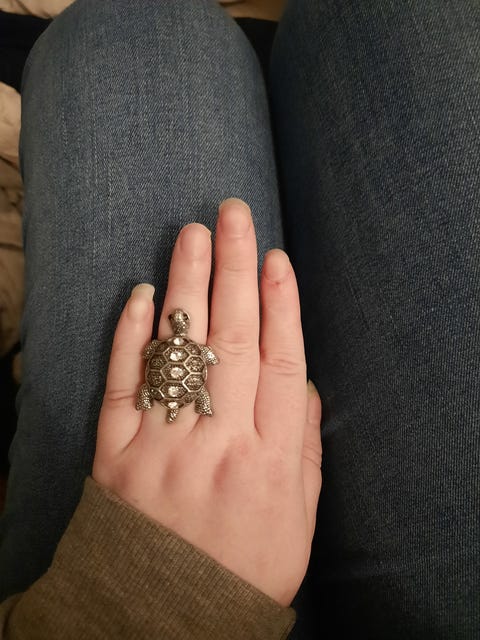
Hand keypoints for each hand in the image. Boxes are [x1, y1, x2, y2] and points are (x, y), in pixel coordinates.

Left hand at [92, 198, 321, 606]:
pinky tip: (138, 294)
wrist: (164, 613)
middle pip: (232, 338)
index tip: (276, 259)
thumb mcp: (298, 522)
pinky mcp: (115, 449)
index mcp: (268, 457)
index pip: (279, 361)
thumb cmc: (241, 568)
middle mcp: (218, 439)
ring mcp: (163, 440)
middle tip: (233, 216)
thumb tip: (302, 388)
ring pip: (179, 348)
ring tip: (191, 234)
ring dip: (186, 286)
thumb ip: (305, 452)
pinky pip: (123, 382)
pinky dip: (129, 335)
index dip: (281, 305)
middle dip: (235, 270)